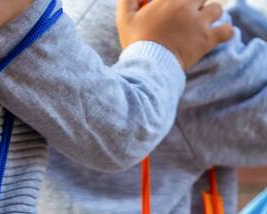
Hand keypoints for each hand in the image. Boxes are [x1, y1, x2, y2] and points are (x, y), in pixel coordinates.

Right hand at [117, 0, 232, 69]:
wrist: (147, 66)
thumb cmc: (135, 42)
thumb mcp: (125, 18)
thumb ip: (128, 0)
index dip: (186, 0)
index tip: (180, 6)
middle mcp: (188, 6)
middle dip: (197, 3)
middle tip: (190, 13)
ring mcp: (199, 23)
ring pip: (216, 9)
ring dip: (211, 15)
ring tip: (203, 24)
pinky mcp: (207, 40)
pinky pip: (227, 31)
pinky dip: (226, 32)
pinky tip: (222, 34)